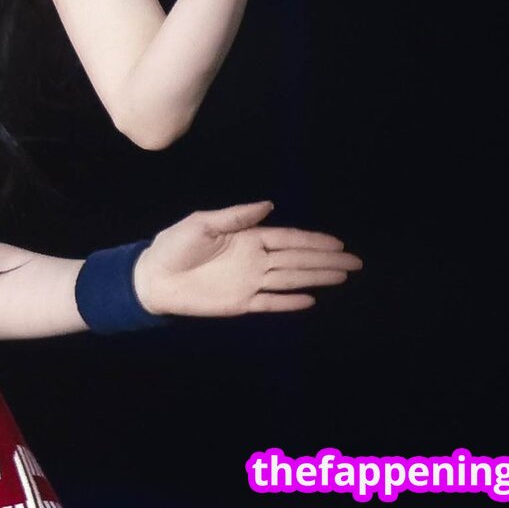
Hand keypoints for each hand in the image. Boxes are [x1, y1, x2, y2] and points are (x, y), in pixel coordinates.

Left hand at [131, 201, 360, 316]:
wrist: (153, 277)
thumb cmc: (173, 245)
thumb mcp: (202, 223)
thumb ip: (236, 217)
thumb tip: (269, 204)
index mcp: (247, 238)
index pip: (288, 239)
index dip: (314, 241)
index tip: (340, 243)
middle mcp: (254, 260)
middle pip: (297, 259)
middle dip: (326, 259)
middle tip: (355, 262)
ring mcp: (250, 282)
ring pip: (291, 279)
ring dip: (317, 277)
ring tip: (342, 276)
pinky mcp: (241, 303)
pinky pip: (272, 302)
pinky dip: (291, 302)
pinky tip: (311, 300)